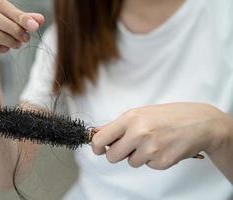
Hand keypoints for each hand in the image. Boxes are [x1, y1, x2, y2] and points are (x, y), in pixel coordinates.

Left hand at [92, 103, 228, 169]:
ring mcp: (151, 149)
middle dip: (117, 154)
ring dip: (138, 156)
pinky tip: (163, 147)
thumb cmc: (168, 116)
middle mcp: (139, 133)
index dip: (97, 146)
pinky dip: (152, 159)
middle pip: (112, 157)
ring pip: (130, 163)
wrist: (199, 122)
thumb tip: (96, 132)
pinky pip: (147, 166)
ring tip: (152, 142)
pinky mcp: (162, 161)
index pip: (100, 139)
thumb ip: (117, 125)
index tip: (99, 149)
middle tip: (129, 146)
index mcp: (130, 119)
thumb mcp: (140, 113)